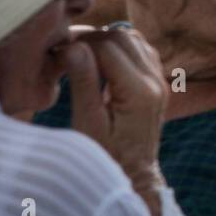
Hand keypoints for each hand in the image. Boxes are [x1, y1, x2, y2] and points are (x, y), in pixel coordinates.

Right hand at [63, 26, 168, 215]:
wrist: (133, 178)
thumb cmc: (105, 157)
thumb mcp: (88, 124)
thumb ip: (83, 83)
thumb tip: (73, 47)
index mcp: (139, 92)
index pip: (107, 47)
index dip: (78, 44)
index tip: (56, 54)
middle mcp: (155, 81)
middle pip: (123, 37)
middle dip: (91, 39)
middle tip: (65, 51)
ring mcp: (159, 81)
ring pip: (134, 40)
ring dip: (106, 41)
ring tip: (80, 56)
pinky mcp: (157, 83)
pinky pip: (141, 51)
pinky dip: (120, 48)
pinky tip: (101, 62)